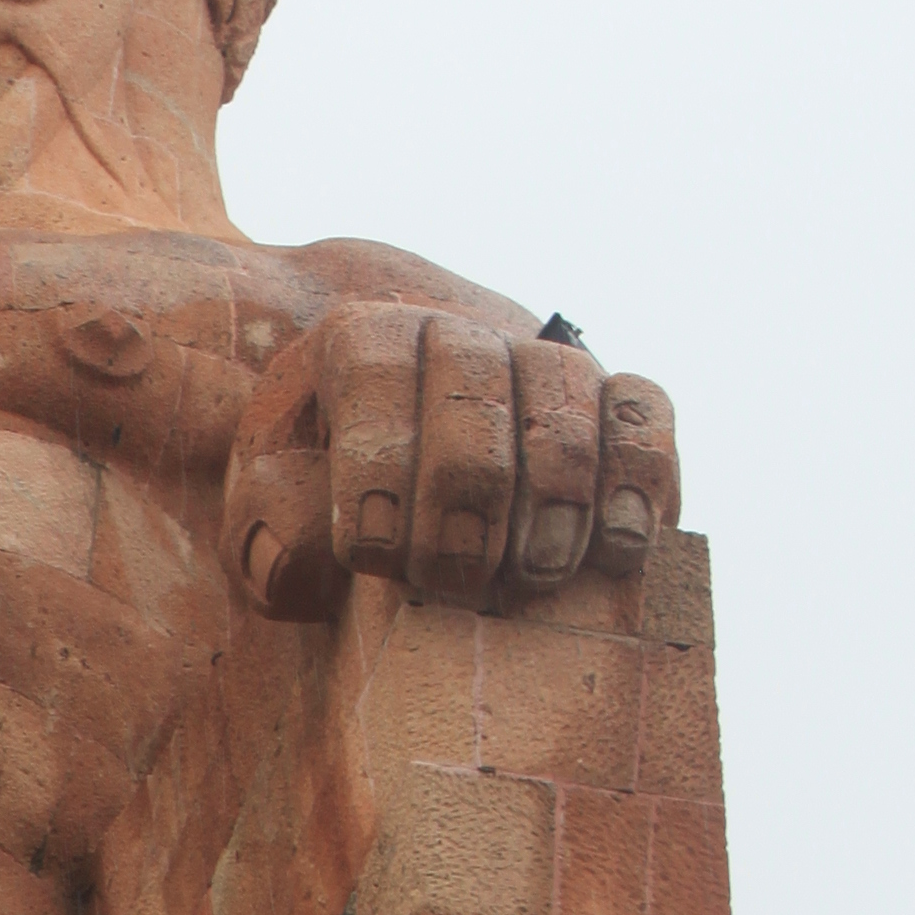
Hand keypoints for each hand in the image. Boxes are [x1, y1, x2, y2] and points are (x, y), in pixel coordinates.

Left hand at [221, 302, 679, 619]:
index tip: (371, 553)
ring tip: (528, 579)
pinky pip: (646, 412)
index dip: (376, 465)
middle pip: (473, 397)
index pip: (373, 377)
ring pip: (566, 396)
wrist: (394, 458)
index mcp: (357, 341)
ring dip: (553, 500)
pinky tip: (613, 552)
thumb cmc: (321, 497)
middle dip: (463, 503)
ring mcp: (539, 358)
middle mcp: (455, 331)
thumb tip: (320, 538)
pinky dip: (640, 477)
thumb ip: (271, 527)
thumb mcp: (268, 512)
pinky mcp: (613, 396)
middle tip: (452, 583)